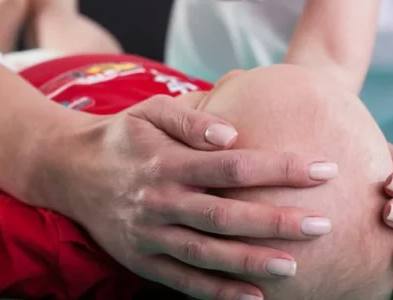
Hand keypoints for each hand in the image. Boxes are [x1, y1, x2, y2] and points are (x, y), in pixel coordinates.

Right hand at [41, 93, 338, 299]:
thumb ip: (192, 119)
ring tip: (294, 266)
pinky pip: (183, 281)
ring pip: (207, 254)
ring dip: (251, 262)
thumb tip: (232, 133)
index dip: (280, 168)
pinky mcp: (142, 260)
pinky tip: (254, 297)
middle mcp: (160, 201)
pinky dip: (217, 292)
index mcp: (168, 162)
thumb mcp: (152, 110)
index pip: (234, 166)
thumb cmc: (125, 135)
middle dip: (276, 221)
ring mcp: (150, 235)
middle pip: (226, 215)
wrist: (69, 170)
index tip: (323, 169)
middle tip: (322, 224)